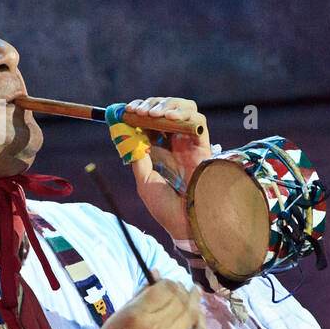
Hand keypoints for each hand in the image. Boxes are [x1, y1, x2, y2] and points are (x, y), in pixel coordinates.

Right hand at [77, 270, 205, 328]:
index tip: (167, 282)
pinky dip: (201, 323)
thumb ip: (140, 295)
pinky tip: (198, 316)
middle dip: (182, 289)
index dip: (168, 281)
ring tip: (194, 293)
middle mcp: (155, 327)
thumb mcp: (118, 316)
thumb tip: (156, 274)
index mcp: (137, 315)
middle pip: (180, 299)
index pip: (164, 288)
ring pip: (192, 314)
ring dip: (195, 301)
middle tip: (181, 287)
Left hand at [115, 97, 210, 241]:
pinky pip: (198, 122)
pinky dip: (184, 114)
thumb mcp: (144, 180)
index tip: (125, 111)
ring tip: (154, 114)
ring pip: (183, 110)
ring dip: (167, 105)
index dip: (138, 112)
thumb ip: (138, 156)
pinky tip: (169, 118)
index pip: (149, 121)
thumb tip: (126, 133)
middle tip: (139, 111)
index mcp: (158, 150)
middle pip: (165, 111)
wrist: (185, 224)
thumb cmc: (164, 206)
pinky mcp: (203, 147)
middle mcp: (174, 143)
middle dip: (151, 105)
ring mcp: (189, 144)